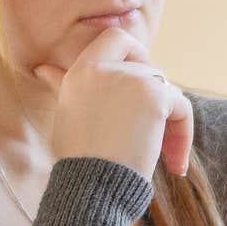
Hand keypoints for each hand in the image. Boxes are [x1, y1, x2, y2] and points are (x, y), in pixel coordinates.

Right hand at [33, 28, 193, 177]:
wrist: (91, 187)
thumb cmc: (78, 160)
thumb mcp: (68, 115)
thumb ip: (62, 86)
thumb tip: (42, 68)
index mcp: (81, 71)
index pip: (115, 38)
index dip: (136, 54)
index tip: (141, 86)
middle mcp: (104, 68)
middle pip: (150, 71)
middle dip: (158, 103)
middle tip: (156, 140)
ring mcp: (130, 78)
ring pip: (167, 91)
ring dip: (171, 124)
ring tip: (168, 160)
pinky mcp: (154, 95)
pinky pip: (181, 108)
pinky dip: (184, 135)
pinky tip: (176, 166)